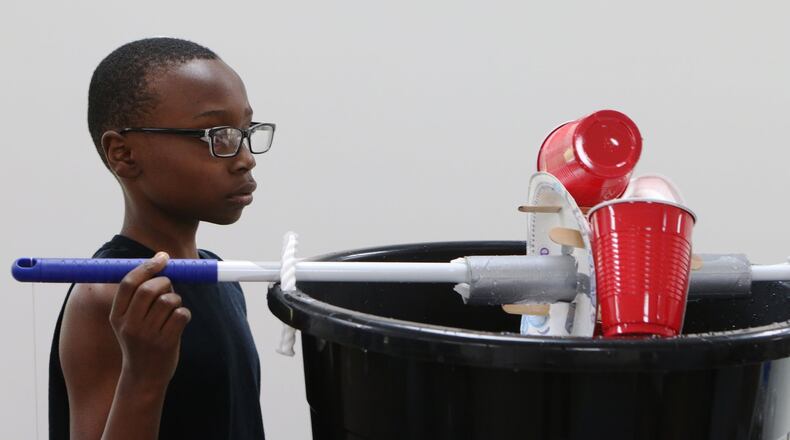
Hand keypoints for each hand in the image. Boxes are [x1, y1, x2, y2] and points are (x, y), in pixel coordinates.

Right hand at [109, 252, 190, 387]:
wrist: (144, 378)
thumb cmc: (140, 342)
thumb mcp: (129, 322)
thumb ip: (139, 298)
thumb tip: (161, 262)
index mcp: (117, 317)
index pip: (128, 284)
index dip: (146, 267)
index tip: (162, 258)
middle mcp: (130, 325)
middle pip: (150, 289)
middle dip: (165, 281)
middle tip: (169, 286)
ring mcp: (148, 335)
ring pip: (169, 300)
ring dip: (176, 299)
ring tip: (173, 309)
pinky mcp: (166, 342)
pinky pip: (182, 314)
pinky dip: (184, 313)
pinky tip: (179, 322)